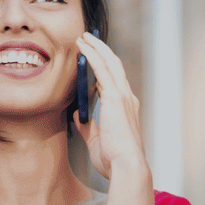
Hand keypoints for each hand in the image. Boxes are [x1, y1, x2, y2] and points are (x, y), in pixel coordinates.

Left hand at [72, 32, 147, 181]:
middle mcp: (127, 98)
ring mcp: (123, 96)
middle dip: (101, 50)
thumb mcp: (95, 140)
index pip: (113, 81)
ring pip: (110, 63)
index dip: (103, 67)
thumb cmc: (113, 159)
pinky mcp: (116, 97)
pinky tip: (84, 47)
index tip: (91, 58)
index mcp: (124, 109)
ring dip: (96, 48)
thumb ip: (87, 126)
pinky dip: (94, 56)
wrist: (125, 167)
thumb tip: (77, 114)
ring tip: (83, 37)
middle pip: (114, 66)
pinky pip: (103, 70)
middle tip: (87, 38)